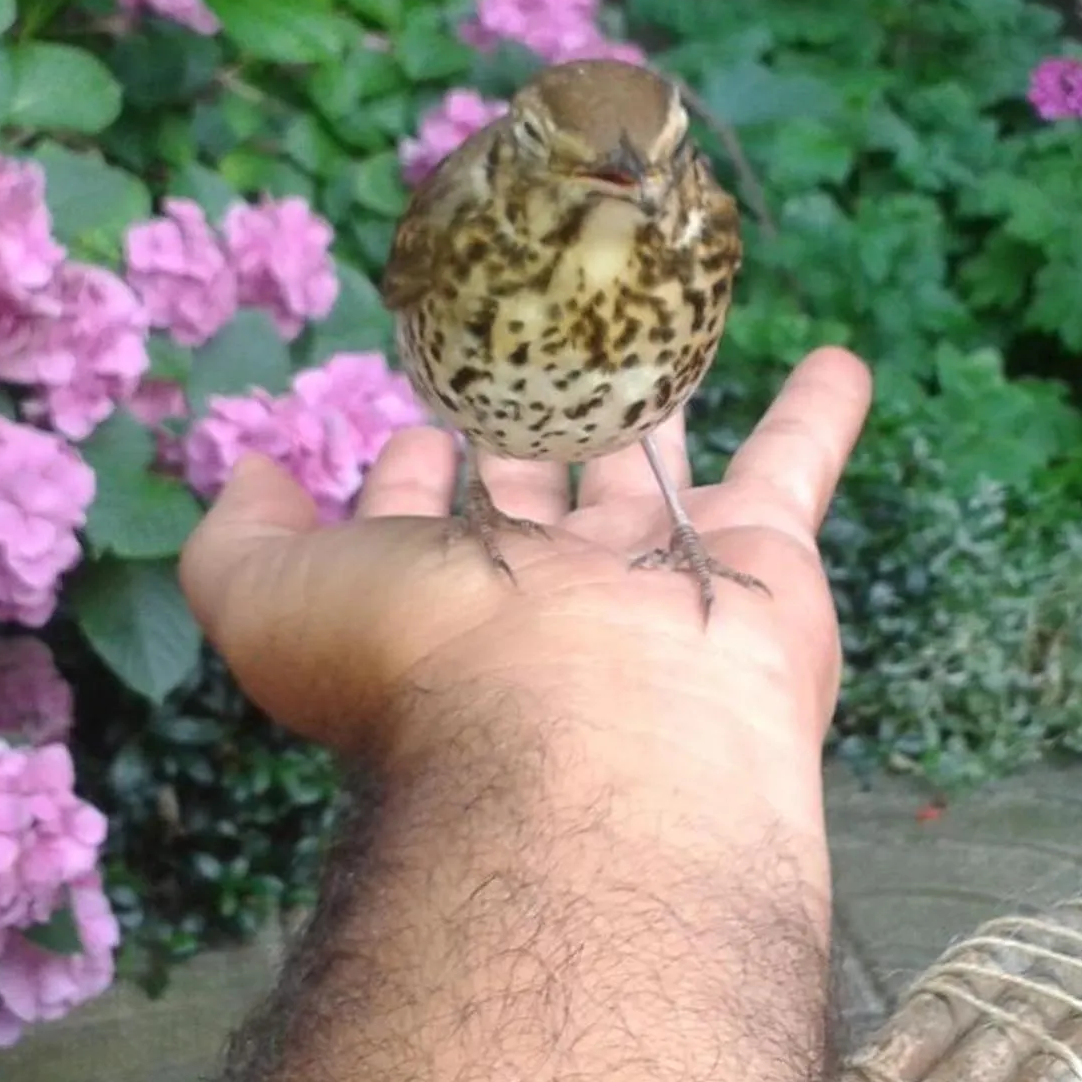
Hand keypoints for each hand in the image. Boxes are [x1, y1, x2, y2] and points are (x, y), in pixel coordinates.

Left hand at [177, 348, 872, 825]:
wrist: (588, 748)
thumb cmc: (418, 674)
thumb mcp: (273, 602)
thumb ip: (242, 539)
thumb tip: (250, 470)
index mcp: (440, 599)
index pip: (422, 518)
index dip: (411, 469)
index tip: (417, 412)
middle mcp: (547, 593)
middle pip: (542, 487)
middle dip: (535, 420)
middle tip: (543, 341)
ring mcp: (655, 577)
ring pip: (663, 467)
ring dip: (665, 403)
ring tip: (668, 333)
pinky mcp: (761, 566)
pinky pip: (793, 475)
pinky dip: (817, 418)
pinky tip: (840, 360)